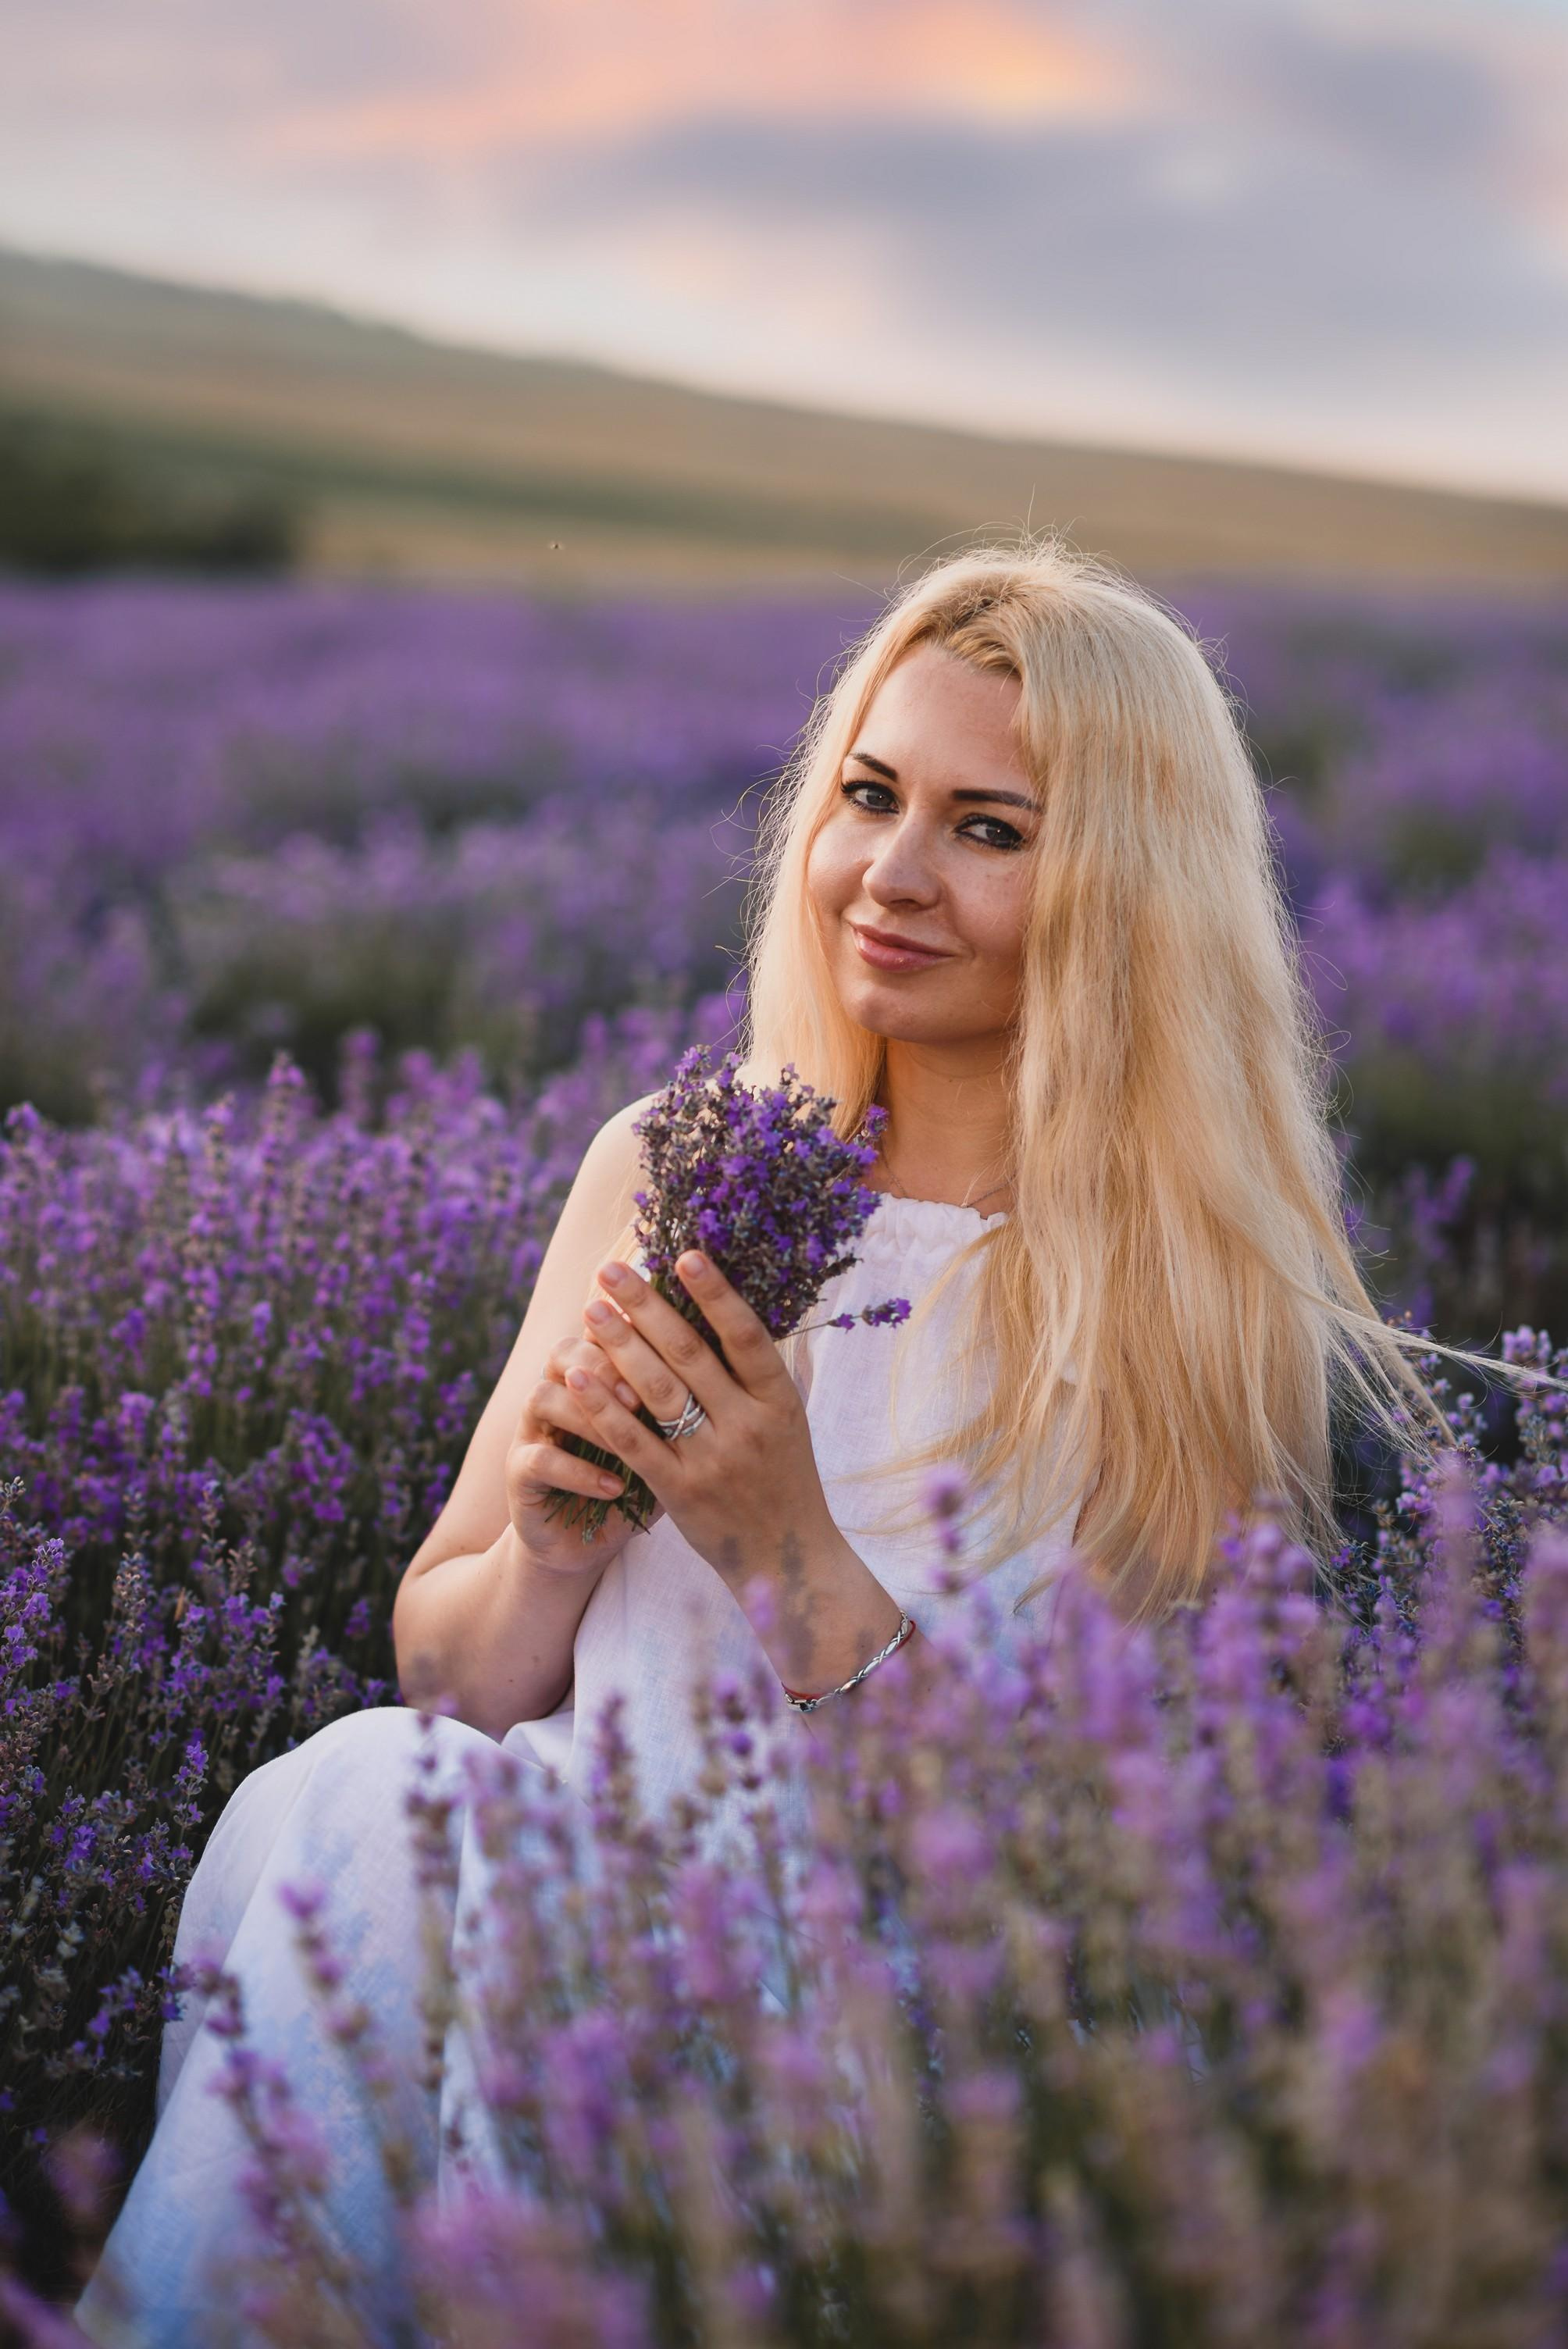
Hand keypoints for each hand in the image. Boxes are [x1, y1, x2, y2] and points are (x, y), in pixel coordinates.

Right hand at [506, 1333, 665, 1578]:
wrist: (584, 1538)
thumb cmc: (640, 1477)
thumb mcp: (669, 1437)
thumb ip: (688, 1400)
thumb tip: (738, 1364)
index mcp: (592, 1374)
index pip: (601, 1330)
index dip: (627, 1328)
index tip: (667, 1344)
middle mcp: (556, 1392)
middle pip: (565, 1352)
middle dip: (605, 1364)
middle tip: (644, 1392)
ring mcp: (532, 1429)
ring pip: (544, 1397)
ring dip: (590, 1416)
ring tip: (631, 1437)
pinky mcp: (520, 1473)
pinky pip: (540, 1460)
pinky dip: (578, 1472)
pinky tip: (614, 1486)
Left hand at [571, 1250, 836, 1585]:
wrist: (788, 1560)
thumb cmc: (784, 1480)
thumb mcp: (786, 1422)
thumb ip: (756, 1375)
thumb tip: (724, 1306)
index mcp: (780, 1402)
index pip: (747, 1336)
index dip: (717, 1293)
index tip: (685, 1254)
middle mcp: (749, 1426)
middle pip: (692, 1354)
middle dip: (647, 1307)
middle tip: (611, 1271)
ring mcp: (714, 1461)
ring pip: (658, 1392)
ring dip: (619, 1346)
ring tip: (590, 1311)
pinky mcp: (681, 1493)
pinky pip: (634, 1443)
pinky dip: (604, 1408)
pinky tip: (577, 1379)